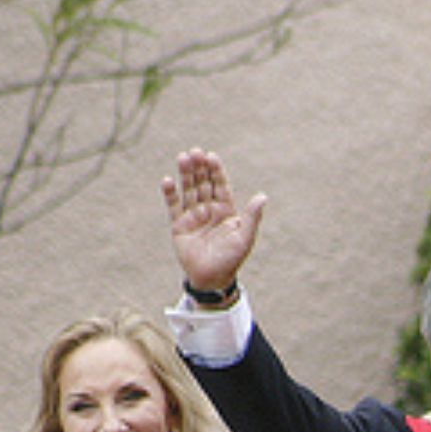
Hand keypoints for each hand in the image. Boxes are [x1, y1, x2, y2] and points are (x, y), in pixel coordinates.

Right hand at [162, 148, 266, 293]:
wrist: (212, 280)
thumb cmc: (231, 260)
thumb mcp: (244, 238)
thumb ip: (252, 217)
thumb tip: (263, 196)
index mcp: (226, 211)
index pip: (220, 186)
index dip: (216, 171)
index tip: (212, 156)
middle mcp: (209, 210)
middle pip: (203, 184)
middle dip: (200, 168)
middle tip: (195, 152)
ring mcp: (193, 216)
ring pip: (189, 190)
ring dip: (185, 174)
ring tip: (183, 157)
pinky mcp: (179, 225)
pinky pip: (173, 206)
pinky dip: (170, 193)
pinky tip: (167, 180)